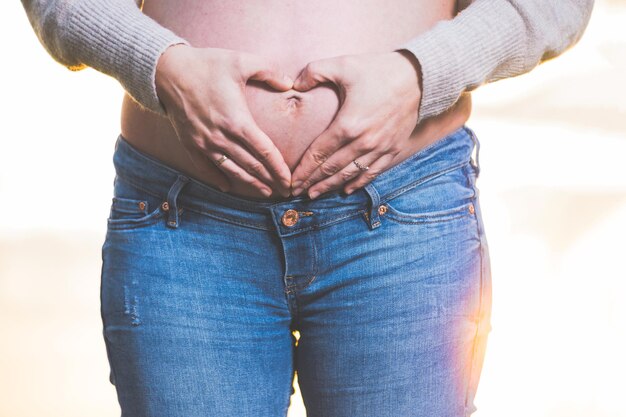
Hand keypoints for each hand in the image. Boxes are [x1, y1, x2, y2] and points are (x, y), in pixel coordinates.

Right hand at [155, 44, 293, 196]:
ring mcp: (205, 143)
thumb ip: (269, 71)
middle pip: (252, 166)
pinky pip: (206, 168)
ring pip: (232, 170)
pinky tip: (228, 187)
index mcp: (237, 121)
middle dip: (270, 180)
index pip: (265, 151)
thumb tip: (289, 84)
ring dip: (250, 184)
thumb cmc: (206, 65)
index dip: (279, 168)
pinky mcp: (191, 144)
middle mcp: (222, 137)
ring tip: (264, 192)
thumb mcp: (241, 61)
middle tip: (284, 191)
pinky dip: (218, 178)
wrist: (168, 71)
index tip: (289, 180)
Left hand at [290, 50, 421, 198]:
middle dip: (312, 182)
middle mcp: (363, 142)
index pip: (319, 154)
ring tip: (315, 194)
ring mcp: (380, 148)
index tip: (291, 181)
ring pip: (350, 174)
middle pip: (331, 169)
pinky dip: (357, 182)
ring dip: (330, 186)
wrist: (419, 77)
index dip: (303, 170)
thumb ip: (313, 72)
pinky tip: (346, 189)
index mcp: (348, 124)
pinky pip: (373, 172)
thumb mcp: (343, 64)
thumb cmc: (378, 70)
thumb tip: (293, 84)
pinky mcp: (393, 149)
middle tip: (297, 192)